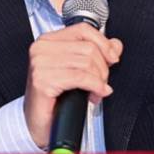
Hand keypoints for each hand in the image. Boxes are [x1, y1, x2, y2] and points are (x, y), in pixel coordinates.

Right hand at [24, 24, 122, 148]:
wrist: (37, 124)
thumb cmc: (55, 98)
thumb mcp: (78, 70)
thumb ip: (97, 53)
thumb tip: (115, 44)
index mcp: (48, 41)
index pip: (83, 30)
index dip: (103, 43)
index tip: (112, 58)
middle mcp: (42, 48)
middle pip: (88, 48)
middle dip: (102, 68)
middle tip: (101, 83)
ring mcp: (40, 63)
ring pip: (86, 63)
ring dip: (99, 81)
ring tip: (96, 92)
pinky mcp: (43, 80)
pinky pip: (80, 78)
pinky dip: (95, 87)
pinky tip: (97, 94)